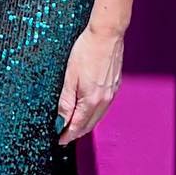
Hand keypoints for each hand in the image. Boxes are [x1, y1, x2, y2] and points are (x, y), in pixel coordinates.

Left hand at [55, 24, 123, 146]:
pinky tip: (89, 110)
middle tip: (65, 136)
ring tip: (75, 126)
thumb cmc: (86, 51)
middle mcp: (104, 100)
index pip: (78, 125)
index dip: (68, 135)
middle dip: (77, 132)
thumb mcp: (70, 77)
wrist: (107, 35)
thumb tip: (61, 121)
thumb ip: (66, 101)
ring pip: (98, 117)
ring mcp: (112, 93)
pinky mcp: (115, 86)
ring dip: (86, 124)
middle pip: (89, 124)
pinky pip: (105, 107)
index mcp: (91, 100)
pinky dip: (95, 114)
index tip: (60, 140)